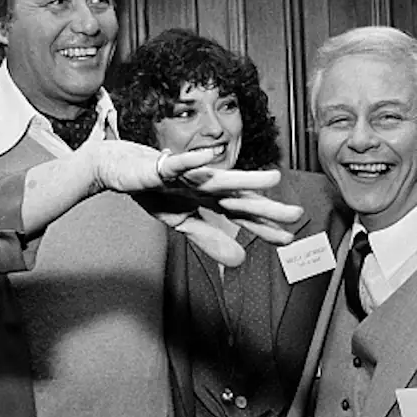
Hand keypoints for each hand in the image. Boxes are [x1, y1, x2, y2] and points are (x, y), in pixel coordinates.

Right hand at [86, 141, 302, 265]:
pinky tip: (207, 155)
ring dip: (244, 180)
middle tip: (297, 215)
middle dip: (266, 207)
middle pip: (239, 198)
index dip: (263, 227)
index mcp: (209, 199)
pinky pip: (178, 163)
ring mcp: (186, 174)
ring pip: (218, 179)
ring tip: (271, 180)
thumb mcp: (180, 221)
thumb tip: (240, 261)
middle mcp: (204, 184)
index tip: (289, 240)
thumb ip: (209, 238)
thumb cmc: (153, 190)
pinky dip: (191, 160)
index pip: (242, 215)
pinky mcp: (163, 166)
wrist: (119, 166)